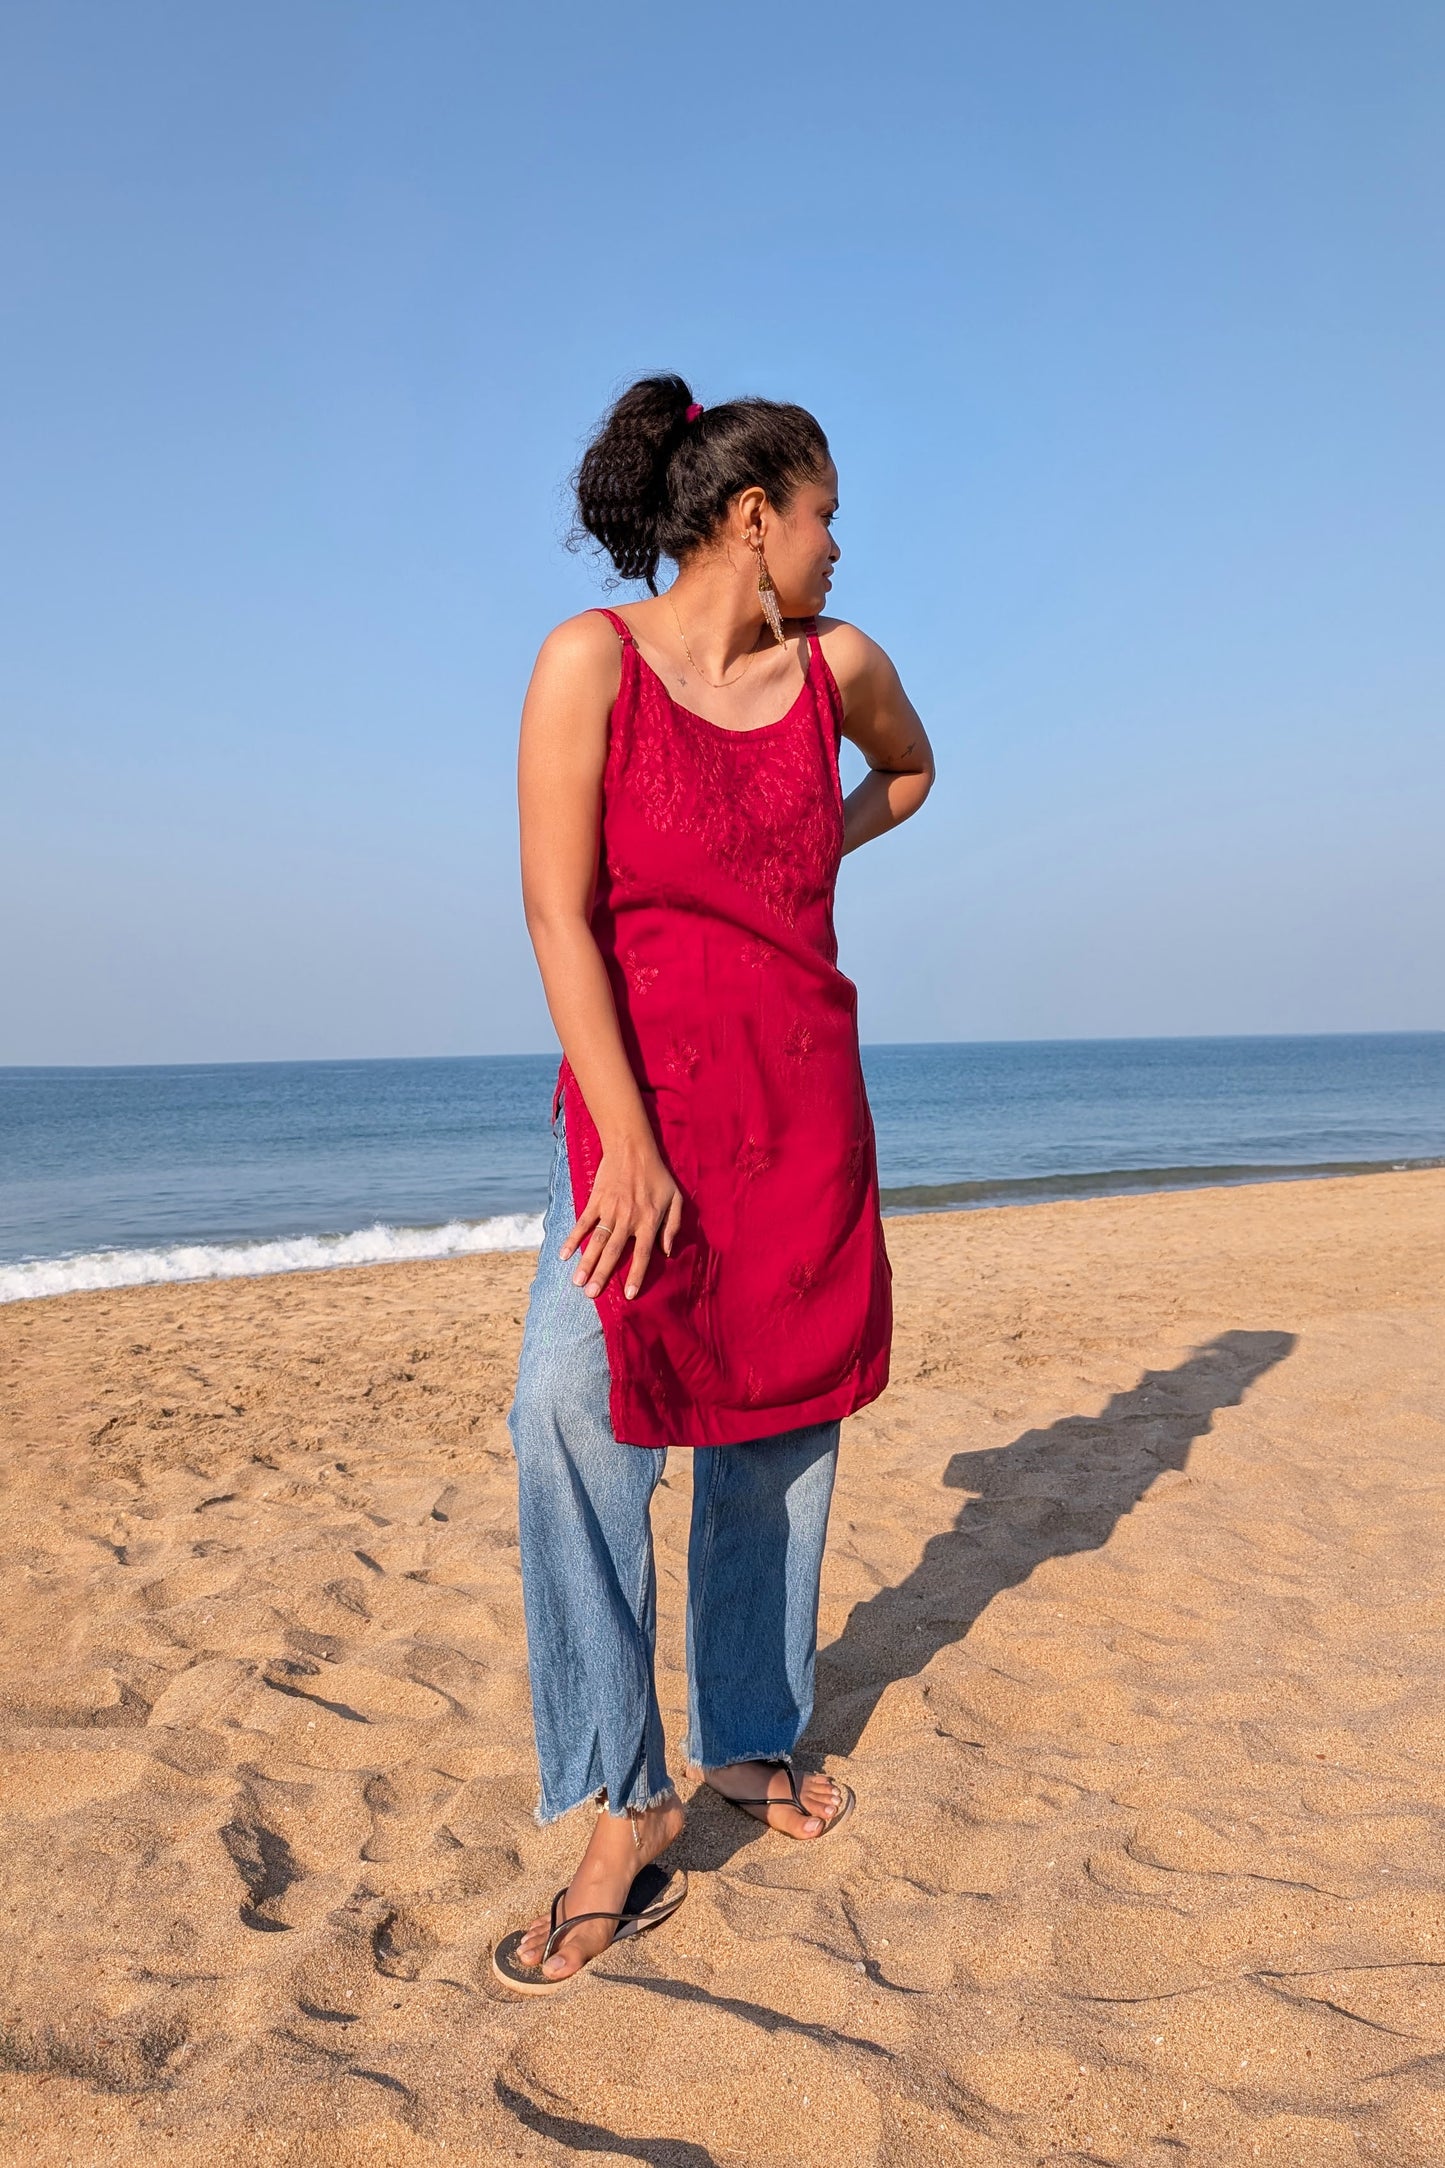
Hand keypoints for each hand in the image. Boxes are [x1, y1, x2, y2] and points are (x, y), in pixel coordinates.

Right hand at [560, 1136, 683, 1301]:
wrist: (633, 1148)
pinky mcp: (596, 1201)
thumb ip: (673, 1226)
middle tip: (591, 1295)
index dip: (636, 1276)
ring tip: (577, 1283)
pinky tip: (564, 1255)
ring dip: (586, 1262)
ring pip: (596, 1241)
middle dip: (602, 1275)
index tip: (629, 1295)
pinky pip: (583, 1223)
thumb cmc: (658, 1175)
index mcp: (649, 1221)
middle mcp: (628, 1219)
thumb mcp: (676, 1199)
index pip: (642, 1254)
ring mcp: (609, 1210)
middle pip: (614, 1252)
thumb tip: (667, 1251)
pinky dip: (572, 1238)